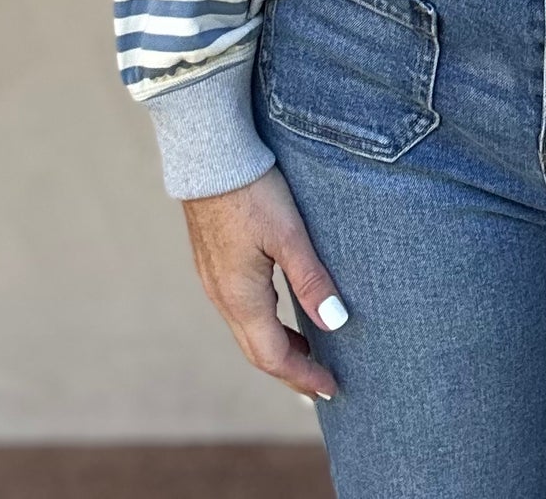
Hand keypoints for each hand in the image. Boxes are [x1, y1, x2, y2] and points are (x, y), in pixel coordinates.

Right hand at [181, 165, 347, 403]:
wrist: (209, 157)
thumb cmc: (252, 192)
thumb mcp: (289, 234)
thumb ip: (311, 279)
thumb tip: (335, 323)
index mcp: (241, 298)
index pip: (273, 356)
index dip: (303, 376)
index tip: (331, 388)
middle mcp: (222, 297)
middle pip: (257, 350)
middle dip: (290, 370)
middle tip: (322, 382)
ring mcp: (215, 280)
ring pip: (247, 330)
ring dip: (277, 347)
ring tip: (308, 353)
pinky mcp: (214, 263)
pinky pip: (240, 309)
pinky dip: (264, 324)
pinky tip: (281, 313)